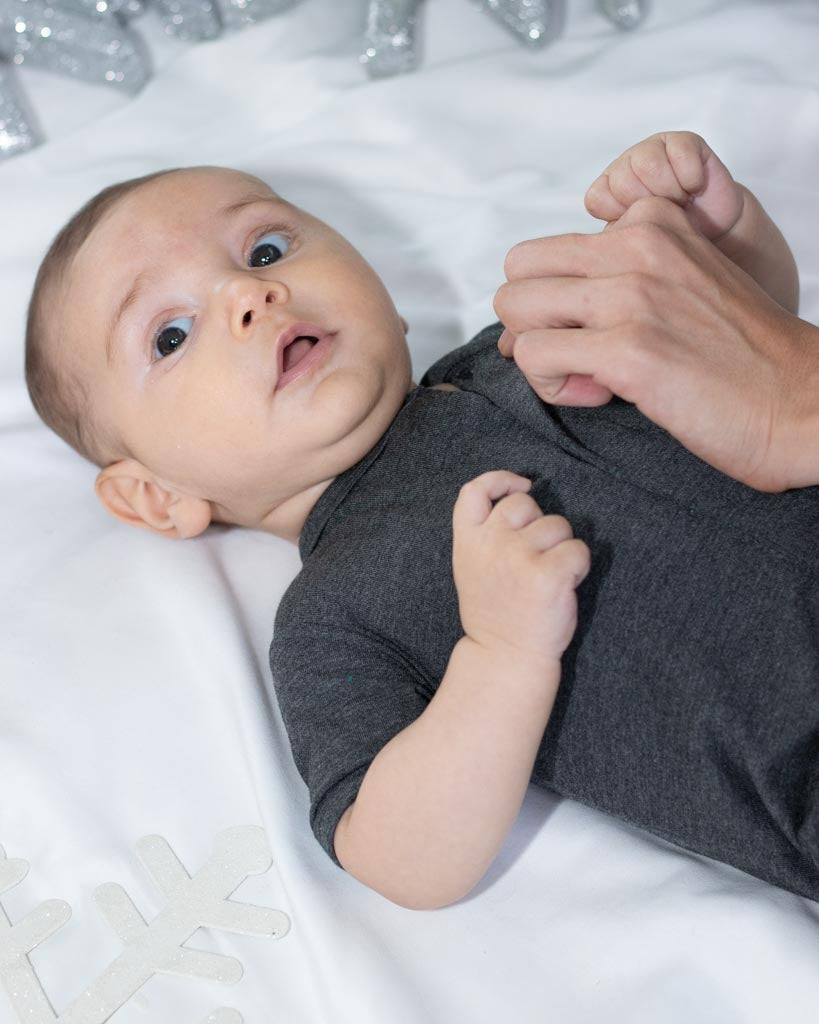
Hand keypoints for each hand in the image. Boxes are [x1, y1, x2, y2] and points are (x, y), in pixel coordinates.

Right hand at [451, 470, 590, 674]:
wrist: (504, 657)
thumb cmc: (496, 611)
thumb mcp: (472, 567)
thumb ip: (485, 533)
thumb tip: (520, 495)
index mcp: (467, 541)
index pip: (475, 490)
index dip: (500, 479)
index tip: (520, 486)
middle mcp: (491, 543)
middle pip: (525, 504)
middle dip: (537, 523)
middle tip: (533, 558)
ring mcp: (519, 557)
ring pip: (558, 525)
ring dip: (560, 547)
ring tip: (547, 577)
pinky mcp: (549, 574)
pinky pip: (579, 549)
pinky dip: (579, 566)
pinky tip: (564, 586)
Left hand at [493, 197, 818, 491]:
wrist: (801, 401)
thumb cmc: (739, 357)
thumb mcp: (680, 285)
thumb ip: (617, 281)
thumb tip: (526, 324)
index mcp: (650, 223)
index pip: (545, 251)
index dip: (556, 302)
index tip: (597, 332)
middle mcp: (636, 247)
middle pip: (518, 272)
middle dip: (531, 323)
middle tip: (574, 355)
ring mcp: (631, 295)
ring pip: (515, 308)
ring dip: (538, 357)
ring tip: (587, 378)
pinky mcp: (628, 349)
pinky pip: (534, 356)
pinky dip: (554, 387)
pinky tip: (600, 395)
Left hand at [585, 131, 742, 240]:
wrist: (712, 236)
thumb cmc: (668, 242)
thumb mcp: (630, 251)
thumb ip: (606, 244)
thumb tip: (585, 251)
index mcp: (607, 190)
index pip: (597, 197)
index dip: (621, 215)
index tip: (640, 226)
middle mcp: (625, 166)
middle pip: (622, 181)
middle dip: (650, 206)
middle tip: (665, 213)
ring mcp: (653, 149)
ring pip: (648, 164)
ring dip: (670, 191)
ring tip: (680, 202)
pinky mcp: (683, 142)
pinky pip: (680, 153)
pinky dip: (690, 178)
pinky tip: (694, 187)